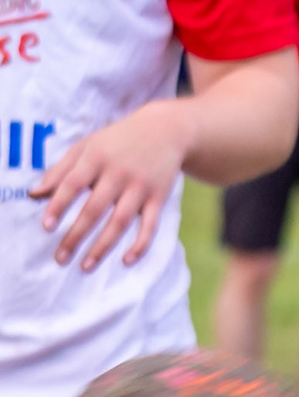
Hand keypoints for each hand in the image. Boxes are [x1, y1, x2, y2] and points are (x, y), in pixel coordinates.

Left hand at [31, 99, 195, 272]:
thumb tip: (35, 194)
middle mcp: (118, 173)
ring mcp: (140, 187)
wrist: (165, 131)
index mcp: (96, 158)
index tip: (46, 226)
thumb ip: (61, 170)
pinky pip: (150, 226)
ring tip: (86, 265)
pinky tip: (126, 260)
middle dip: (76, 235)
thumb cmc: (117, 140)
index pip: (72, 184)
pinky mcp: (159, 198)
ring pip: (119, 222)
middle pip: (94, 209)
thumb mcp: (86, 146)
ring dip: (102, 246)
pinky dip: (140, 244)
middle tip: (60, 257)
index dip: (58, 205)